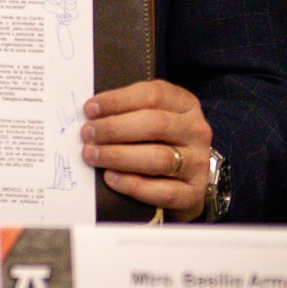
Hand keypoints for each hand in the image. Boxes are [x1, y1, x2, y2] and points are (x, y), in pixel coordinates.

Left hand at [82, 79, 212, 219]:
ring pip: (159, 158)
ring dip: (119, 156)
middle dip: (114, 129)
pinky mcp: (193, 192)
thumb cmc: (157, 140)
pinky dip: (133, 184)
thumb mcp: (148, 115)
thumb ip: (126, 111)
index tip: (89, 109)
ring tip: (92, 155)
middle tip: (88, 134)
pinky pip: (163, 191)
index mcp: (185, 104)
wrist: (185, 179)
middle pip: (155, 124)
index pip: (153, 95)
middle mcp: (196, 131)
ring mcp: (198, 162)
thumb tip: (90, 113)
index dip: (118, 101)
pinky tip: (111, 178)